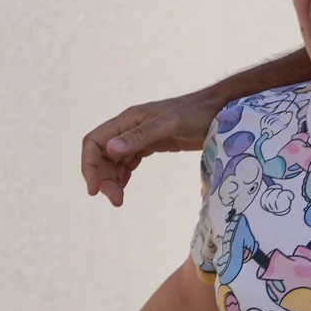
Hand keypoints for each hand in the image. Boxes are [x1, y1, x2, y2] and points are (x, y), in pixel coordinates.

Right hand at [81, 91, 221, 206]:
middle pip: (102, 155)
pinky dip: (123, 174)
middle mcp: (129, 127)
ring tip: (119, 199)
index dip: (89, 166)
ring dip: (113, 179)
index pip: (94, 142)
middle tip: (116, 201)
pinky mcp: (153, 144)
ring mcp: (140, 136)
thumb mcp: (170, 124)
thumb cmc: (198, 113)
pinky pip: (129, 160)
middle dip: (103, 178)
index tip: (95, 190)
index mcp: (128, 120)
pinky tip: (124, 187)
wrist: (221, 109)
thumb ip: (141, 135)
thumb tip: (110, 149)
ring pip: (114, 160)